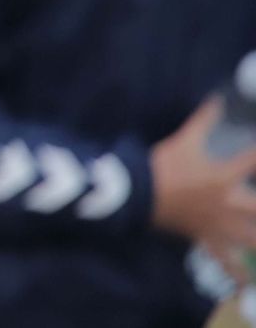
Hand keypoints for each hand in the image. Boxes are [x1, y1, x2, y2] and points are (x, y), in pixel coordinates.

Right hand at [151, 97, 255, 261]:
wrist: (137, 195)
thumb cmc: (162, 165)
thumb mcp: (184, 140)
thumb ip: (205, 120)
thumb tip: (219, 97)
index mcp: (223, 177)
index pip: (255, 162)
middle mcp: (229, 205)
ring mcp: (220, 226)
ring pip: (253, 239)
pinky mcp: (208, 239)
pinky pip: (225, 262)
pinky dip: (239, 275)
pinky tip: (251, 284)